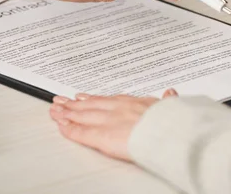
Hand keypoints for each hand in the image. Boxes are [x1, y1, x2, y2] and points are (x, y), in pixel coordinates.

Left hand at [49, 89, 177, 160]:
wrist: (173, 133)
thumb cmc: (175, 123)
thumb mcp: (173, 107)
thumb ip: (168, 101)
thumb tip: (171, 93)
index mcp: (135, 103)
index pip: (109, 100)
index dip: (94, 98)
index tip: (84, 97)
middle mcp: (119, 109)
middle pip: (91, 105)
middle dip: (74, 104)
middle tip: (61, 101)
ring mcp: (110, 121)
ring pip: (83, 115)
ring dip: (67, 113)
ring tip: (55, 111)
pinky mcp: (103, 137)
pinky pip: (82, 133)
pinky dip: (70, 129)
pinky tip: (61, 126)